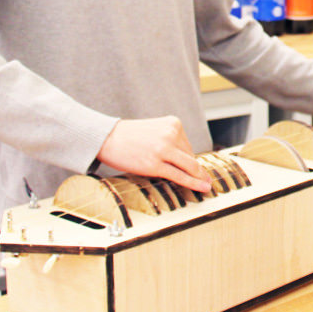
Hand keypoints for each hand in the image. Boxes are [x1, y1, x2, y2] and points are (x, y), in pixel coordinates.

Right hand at [97, 116, 211, 192]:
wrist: (106, 137)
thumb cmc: (127, 135)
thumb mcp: (154, 130)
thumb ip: (171, 141)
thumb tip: (188, 162)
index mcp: (172, 123)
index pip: (187, 145)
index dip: (187, 158)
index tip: (191, 167)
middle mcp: (170, 134)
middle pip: (190, 156)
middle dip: (196, 169)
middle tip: (204, 179)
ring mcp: (163, 150)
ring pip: (190, 167)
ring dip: (200, 177)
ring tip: (206, 185)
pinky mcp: (155, 165)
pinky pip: (180, 176)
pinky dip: (194, 183)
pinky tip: (202, 187)